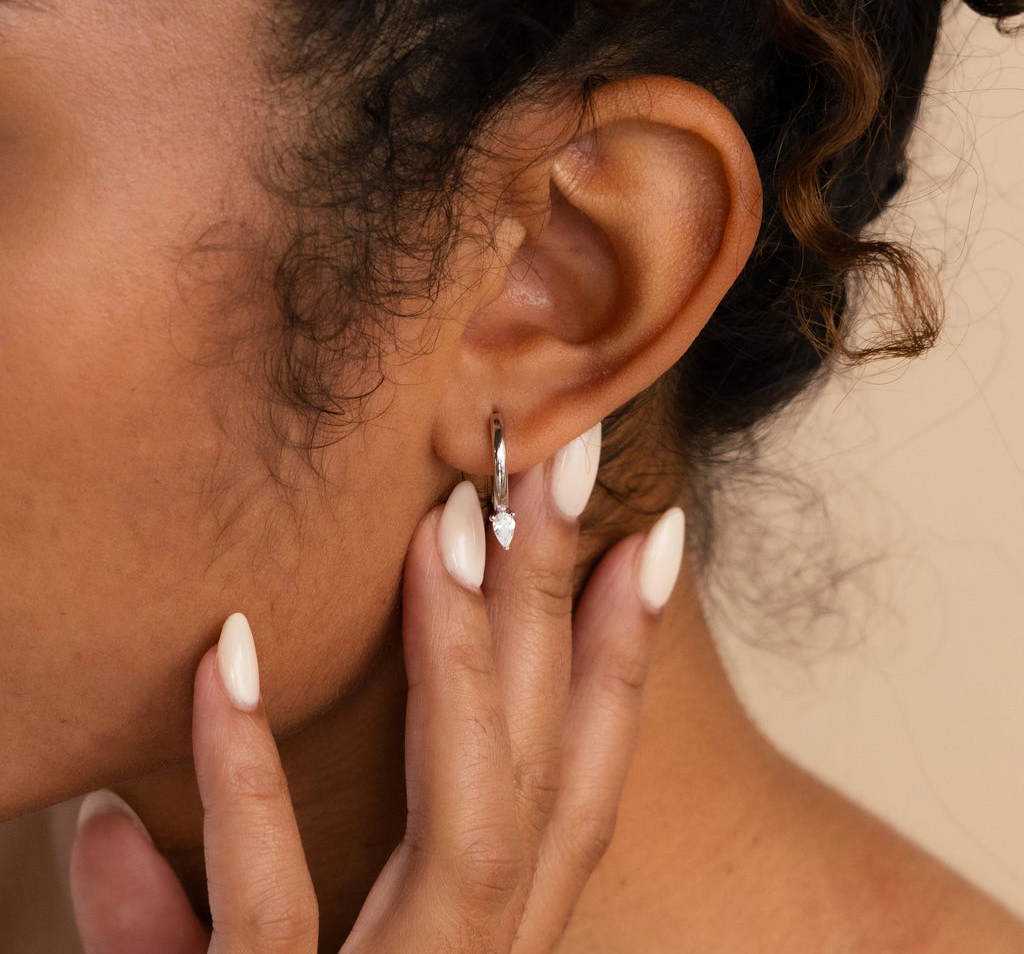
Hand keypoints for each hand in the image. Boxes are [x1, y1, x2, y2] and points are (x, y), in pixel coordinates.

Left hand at [70, 432, 684, 953]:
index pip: (578, 786)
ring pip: (474, 821)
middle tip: (569, 467)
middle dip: (569, 610)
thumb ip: (186, 920)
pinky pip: (274, 910)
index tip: (652, 541)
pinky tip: (223, 654)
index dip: (623, 663)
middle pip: (544, 773)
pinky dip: (243, 780)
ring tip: (452, 524)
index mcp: (487, 950)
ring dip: (462, 660)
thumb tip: (105, 820)